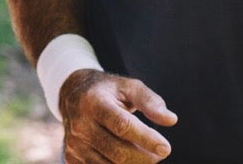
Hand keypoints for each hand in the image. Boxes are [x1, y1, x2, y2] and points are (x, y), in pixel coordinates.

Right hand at [59, 69, 176, 163]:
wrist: (72, 95)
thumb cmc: (108, 91)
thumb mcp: (129, 86)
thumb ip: (150, 101)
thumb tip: (171, 120)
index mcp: (94, 102)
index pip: (122, 126)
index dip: (146, 139)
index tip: (166, 148)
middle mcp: (80, 125)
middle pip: (118, 152)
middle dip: (145, 157)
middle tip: (161, 153)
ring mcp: (74, 144)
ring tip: (147, 156)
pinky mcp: (72, 158)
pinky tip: (131, 160)